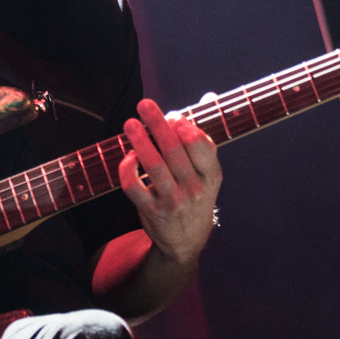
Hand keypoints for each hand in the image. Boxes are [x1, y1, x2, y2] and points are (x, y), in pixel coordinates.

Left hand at [119, 99, 221, 263]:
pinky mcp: (151, 210)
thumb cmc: (195, 195)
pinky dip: (128, 170)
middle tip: (144, 105)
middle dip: (159, 125)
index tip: (173, 115)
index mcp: (211, 175)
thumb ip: (204, 134)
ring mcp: (172, 201)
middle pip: (175, 151)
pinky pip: (134, 187)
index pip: (202, 146)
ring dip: (140, 143)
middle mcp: (194, 188)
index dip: (186, 127)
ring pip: (154, 167)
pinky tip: (128, 156)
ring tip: (130, 124)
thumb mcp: (208, 170)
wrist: (187, 240)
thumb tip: (208, 97)